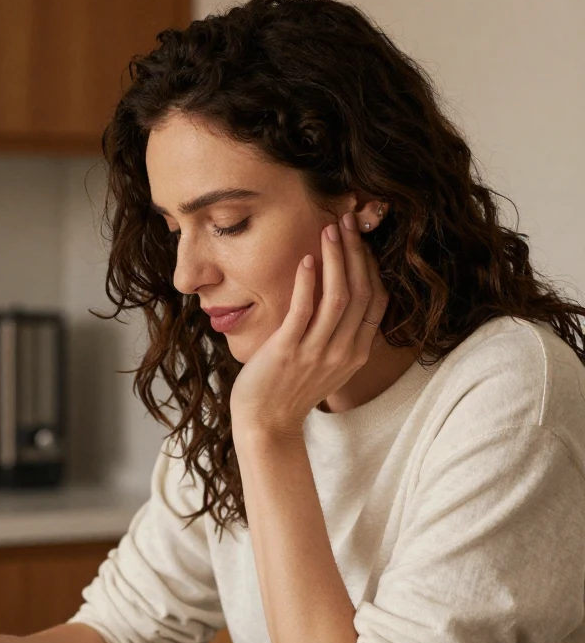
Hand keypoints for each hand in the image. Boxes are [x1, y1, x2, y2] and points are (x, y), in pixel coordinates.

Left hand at [229, 212, 388, 437]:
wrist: (267, 423)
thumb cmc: (291, 388)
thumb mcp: (328, 363)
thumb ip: (339, 333)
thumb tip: (339, 294)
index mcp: (357, 352)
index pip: (376, 298)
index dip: (370, 264)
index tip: (360, 238)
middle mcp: (344, 351)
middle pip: (360, 290)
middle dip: (355, 251)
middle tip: (347, 220)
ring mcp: (317, 352)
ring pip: (338, 296)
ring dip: (336, 258)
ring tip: (329, 230)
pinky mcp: (289, 351)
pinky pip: (304, 310)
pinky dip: (308, 282)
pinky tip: (308, 259)